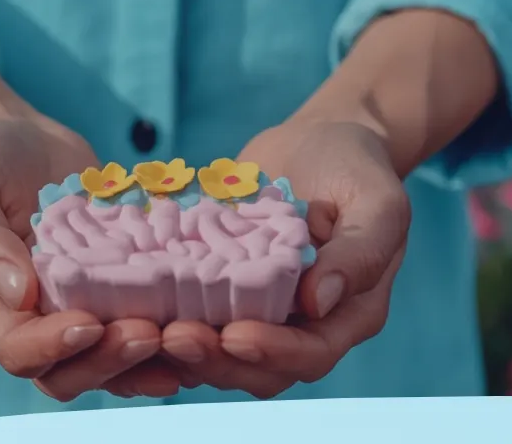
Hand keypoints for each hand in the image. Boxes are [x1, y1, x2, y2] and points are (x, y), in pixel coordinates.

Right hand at [0, 118, 182, 399]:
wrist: (21, 142)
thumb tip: (20, 295)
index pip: (18, 350)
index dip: (52, 347)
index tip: (88, 324)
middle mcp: (37, 322)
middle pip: (69, 372)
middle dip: (111, 360)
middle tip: (150, 333)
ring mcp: (81, 311)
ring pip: (113, 362)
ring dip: (149, 359)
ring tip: (187, 338)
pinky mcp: (119, 295)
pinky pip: (144, 327)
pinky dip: (173, 334)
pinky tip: (208, 323)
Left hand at [160, 120, 410, 397]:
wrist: (320, 141)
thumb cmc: (357, 168)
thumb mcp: (378, 203)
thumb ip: (360, 253)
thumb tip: (317, 302)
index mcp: (350, 313)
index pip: (312, 353)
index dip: (272, 353)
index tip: (233, 334)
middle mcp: (305, 326)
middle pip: (259, 369)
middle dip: (215, 359)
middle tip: (173, 335)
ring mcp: (263, 313)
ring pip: (220, 355)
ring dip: (183, 350)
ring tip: (146, 326)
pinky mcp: (225, 295)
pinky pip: (195, 320)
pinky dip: (165, 319)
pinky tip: (132, 302)